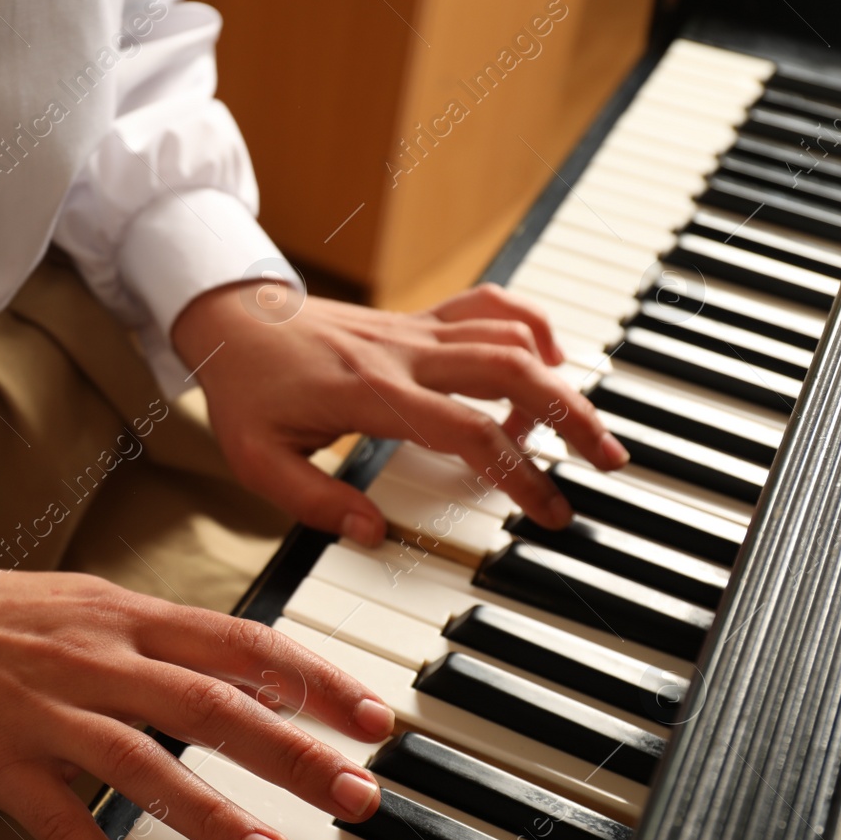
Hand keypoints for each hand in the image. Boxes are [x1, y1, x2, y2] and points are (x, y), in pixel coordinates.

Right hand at [0, 541, 395, 839]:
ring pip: (144, 766)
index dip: (314, 681)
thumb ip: (168, 635)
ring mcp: (49, 712)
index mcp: (128, 616)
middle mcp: (98, 659)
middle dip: (292, 752)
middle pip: (210, 704)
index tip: (373, 719)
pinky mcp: (3, 762)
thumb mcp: (95, 602)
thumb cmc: (3, 613)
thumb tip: (253, 664)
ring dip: (214, 817)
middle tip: (358, 796)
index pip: (241, 643)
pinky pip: (63, 828)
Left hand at [171, 281, 629, 543]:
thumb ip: (315, 501)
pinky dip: (530, 324)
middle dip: (572, 415)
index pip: (468, 430)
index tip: (550, 511)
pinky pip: (489, 305)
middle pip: (513, 369)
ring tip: (580, 426)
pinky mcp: (418, 320)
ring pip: (510, 335)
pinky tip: (545, 358)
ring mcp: (414, 331)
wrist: (231, 323)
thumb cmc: (245, 394)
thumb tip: (374, 534)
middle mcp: (403, 355)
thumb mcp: (258, 461)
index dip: (519, 473)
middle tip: (609, 461)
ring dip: (560, 375)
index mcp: (370, 395)